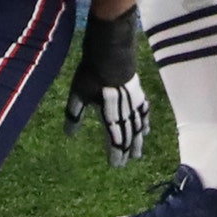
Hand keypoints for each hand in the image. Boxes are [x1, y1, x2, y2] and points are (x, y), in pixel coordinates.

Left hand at [65, 11, 149, 167]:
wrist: (113, 51)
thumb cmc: (93, 72)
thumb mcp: (78, 93)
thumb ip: (74, 115)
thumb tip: (69, 134)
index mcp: (112, 114)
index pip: (116, 139)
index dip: (116, 153)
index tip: (116, 165)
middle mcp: (126, 111)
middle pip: (130, 135)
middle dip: (129, 149)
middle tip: (129, 162)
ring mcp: (135, 102)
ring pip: (140, 125)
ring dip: (139, 139)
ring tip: (140, 151)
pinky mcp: (139, 93)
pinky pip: (145, 112)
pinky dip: (146, 122)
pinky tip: (147, 126)